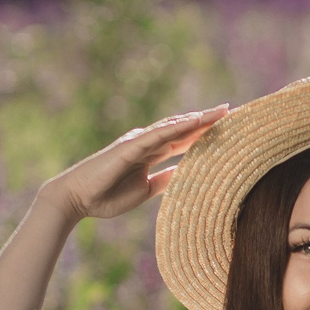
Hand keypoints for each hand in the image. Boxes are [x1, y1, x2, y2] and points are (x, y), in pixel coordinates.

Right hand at [47, 106, 228, 222]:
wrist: (77, 199)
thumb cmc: (106, 196)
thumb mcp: (145, 190)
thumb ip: (164, 180)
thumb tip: (185, 177)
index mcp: (150, 153)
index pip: (183, 140)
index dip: (205, 133)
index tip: (228, 129)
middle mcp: (146, 142)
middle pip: (183, 128)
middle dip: (207, 121)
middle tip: (233, 111)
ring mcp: (138, 141)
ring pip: (174, 126)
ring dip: (198, 118)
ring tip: (222, 111)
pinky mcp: (130, 146)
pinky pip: (158, 134)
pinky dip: (177, 126)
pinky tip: (195, 121)